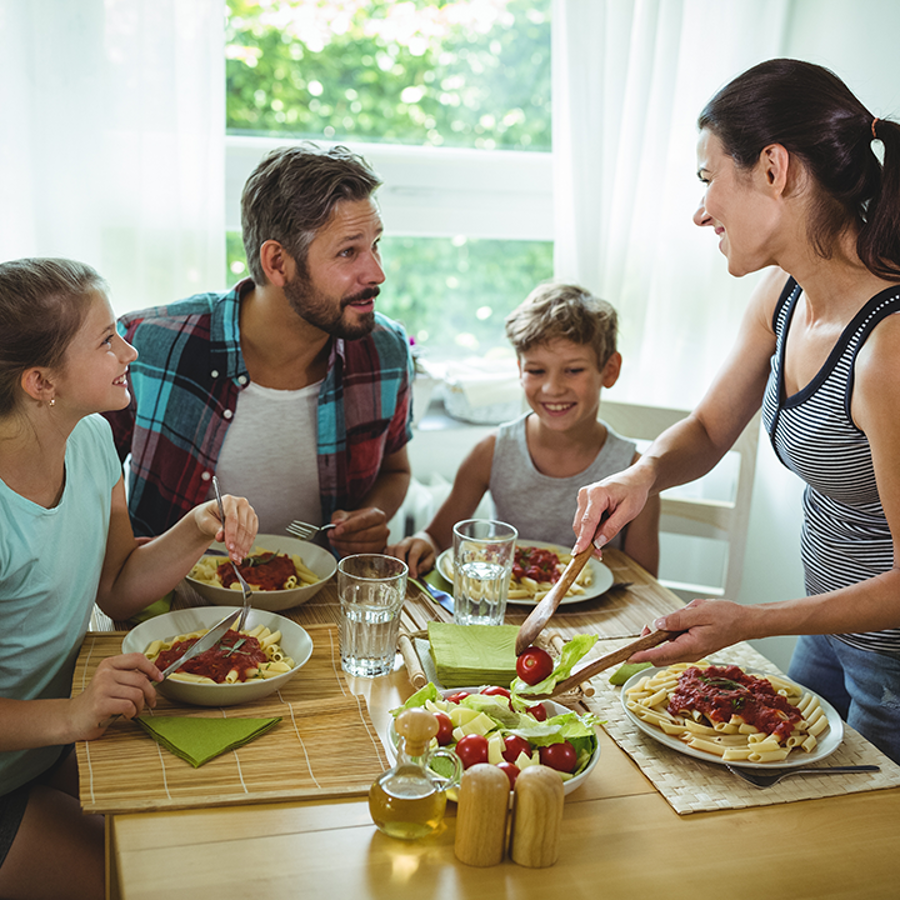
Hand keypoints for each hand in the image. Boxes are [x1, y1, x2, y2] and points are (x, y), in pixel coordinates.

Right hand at [70, 653, 162, 739]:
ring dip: (141, 706)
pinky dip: (133, 713)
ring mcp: (102, 688)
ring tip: (135, 711)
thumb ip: (129, 676)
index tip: (159, 677)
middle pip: (141, 679)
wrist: (73, 718)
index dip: (152, 668)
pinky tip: (127, 715)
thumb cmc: (97, 701)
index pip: (137, 658)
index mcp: (109, 664)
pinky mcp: (101, 704)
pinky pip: (129, 706)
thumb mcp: (112, 682)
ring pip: (137, 694)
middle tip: (150, 702)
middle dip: (151, 694)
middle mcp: (105, 673)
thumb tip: (154, 675)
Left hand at [195, 493, 257, 560]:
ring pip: (249, 532)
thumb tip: (220, 537)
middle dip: (238, 544)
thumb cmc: (208, 517)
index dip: (232, 535)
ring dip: (243, 547)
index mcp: (228, 501)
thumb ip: (214, 529)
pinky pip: (252, 534)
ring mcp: (249, 511)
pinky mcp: (253, 519)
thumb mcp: (206, 522)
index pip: (232, 519)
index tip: (230, 548)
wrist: (212, 517)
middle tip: (233, 557)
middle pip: (242, 526)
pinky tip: (242, 553)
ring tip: (237, 558)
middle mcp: (241, 504)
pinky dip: (247, 545)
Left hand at [328, 507, 388, 555]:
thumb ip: (339, 517)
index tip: (337, 530)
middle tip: (331, 535)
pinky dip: (348, 554)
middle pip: (363, 535)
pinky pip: (361, 557)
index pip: (363, 521)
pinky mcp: (377, 554)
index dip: (349, 526)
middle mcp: (383, 530)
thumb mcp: (346, 514)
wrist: (366, 527)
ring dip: (345, 546)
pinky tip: (341, 549)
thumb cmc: (356, 520)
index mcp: (378, 516)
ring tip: (334, 541)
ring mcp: (381, 543)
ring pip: (362, 548)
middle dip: (344, 537)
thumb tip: (335, 524)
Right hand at [386, 532, 437, 578]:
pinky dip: (386, 560)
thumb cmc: (426, 553)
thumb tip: (415, 572)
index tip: (413, 576)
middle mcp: (408, 541)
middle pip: (400, 548)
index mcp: (419, 544)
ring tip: (395, 571)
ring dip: (391, 561)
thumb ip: (425, 565)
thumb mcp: (431, 559)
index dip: (412, 566)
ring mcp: (399, 543)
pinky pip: (386, 551)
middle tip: (401, 573)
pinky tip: (390, 568)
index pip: (413, 554)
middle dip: (399, 562)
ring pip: (391, 549)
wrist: (423, 542)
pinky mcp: (393, 547)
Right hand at [572, 469, 651, 554]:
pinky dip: (590, 529)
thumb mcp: (629, 512)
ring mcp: (583, 496)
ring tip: (603, 542)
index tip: (578, 553)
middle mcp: (585, 494)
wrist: (635, 479)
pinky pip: (583, 520)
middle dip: (586, 542)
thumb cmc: (634, 492)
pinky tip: (601, 531)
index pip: (587, 521)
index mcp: (597, 493)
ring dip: (588, 536)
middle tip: (599, 555)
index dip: (583, 539)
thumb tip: (598, 542)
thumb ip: (613, 527)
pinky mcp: (584, 501)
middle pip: (580, 524)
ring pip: (580, 524)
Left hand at [628, 598, 749, 665]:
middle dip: (647, 646)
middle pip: (660, 657)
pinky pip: (674, 646)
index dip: (642, 656)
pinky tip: (674, 624)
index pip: (660, 655)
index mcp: (691, 646)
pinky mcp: (693, 648)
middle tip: (645, 629)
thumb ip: (677, 619)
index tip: (628, 657)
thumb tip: (658, 624)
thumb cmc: (726, 616)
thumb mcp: (699, 612)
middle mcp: (690, 653)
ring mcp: (692, 652)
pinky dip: (668, 637)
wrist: (745, 622)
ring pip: (666, 651)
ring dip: (659, 640)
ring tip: (663, 623)